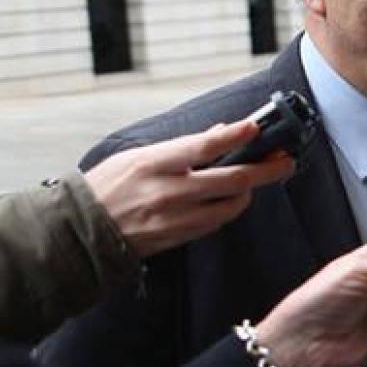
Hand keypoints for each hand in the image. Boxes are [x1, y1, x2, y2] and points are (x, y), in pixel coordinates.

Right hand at [82, 119, 294, 257]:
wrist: (80, 230)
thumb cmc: (107, 186)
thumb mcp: (137, 156)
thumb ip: (181, 147)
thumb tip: (220, 133)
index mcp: (154, 163)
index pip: (203, 146)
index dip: (235, 136)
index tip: (256, 128)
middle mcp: (167, 191)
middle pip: (232, 180)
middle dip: (265, 170)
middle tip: (286, 161)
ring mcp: (175, 218)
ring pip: (230, 205)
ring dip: (248, 192)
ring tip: (252, 180)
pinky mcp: (178, 238)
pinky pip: (215, 223)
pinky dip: (226, 209)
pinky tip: (227, 200)